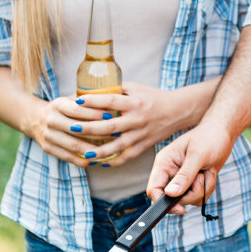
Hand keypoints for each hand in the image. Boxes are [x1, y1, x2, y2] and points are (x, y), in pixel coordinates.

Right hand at [26, 95, 112, 166]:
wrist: (33, 118)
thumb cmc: (61, 108)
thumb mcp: (69, 99)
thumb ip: (86, 101)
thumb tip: (111, 100)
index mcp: (58, 105)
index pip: (77, 110)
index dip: (94, 114)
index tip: (111, 116)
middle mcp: (51, 120)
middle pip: (78, 130)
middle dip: (99, 133)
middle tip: (116, 134)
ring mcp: (48, 135)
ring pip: (74, 145)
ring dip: (93, 149)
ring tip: (110, 150)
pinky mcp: (47, 148)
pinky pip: (67, 157)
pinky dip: (82, 160)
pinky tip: (95, 160)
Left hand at [67, 82, 189, 167]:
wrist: (178, 110)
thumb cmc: (153, 97)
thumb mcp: (136, 88)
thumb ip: (116, 90)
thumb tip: (91, 90)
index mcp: (134, 102)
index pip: (110, 101)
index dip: (93, 101)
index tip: (77, 101)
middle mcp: (137, 119)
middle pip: (110, 126)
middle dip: (89, 128)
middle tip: (72, 128)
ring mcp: (141, 134)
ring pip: (118, 146)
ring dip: (99, 151)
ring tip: (84, 153)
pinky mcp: (145, 145)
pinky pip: (129, 156)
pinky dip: (116, 161)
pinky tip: (102, 163)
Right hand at [148, 122, 234, 211]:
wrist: (223, 133)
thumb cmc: (209, 138)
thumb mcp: (198, 156)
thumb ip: (185, 175)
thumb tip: (170, 194)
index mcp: (164, 163)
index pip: (153, 189)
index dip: (162, 203)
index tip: (180, 209)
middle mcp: (170, 173)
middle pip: (172, 199)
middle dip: (192, 193)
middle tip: (202, 177)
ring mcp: (181, 180)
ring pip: (187, 200)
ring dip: (202, 190)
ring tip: (208, 172)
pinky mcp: (192, 183)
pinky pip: (197, 197)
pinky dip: (207, 189)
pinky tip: (210, 174)